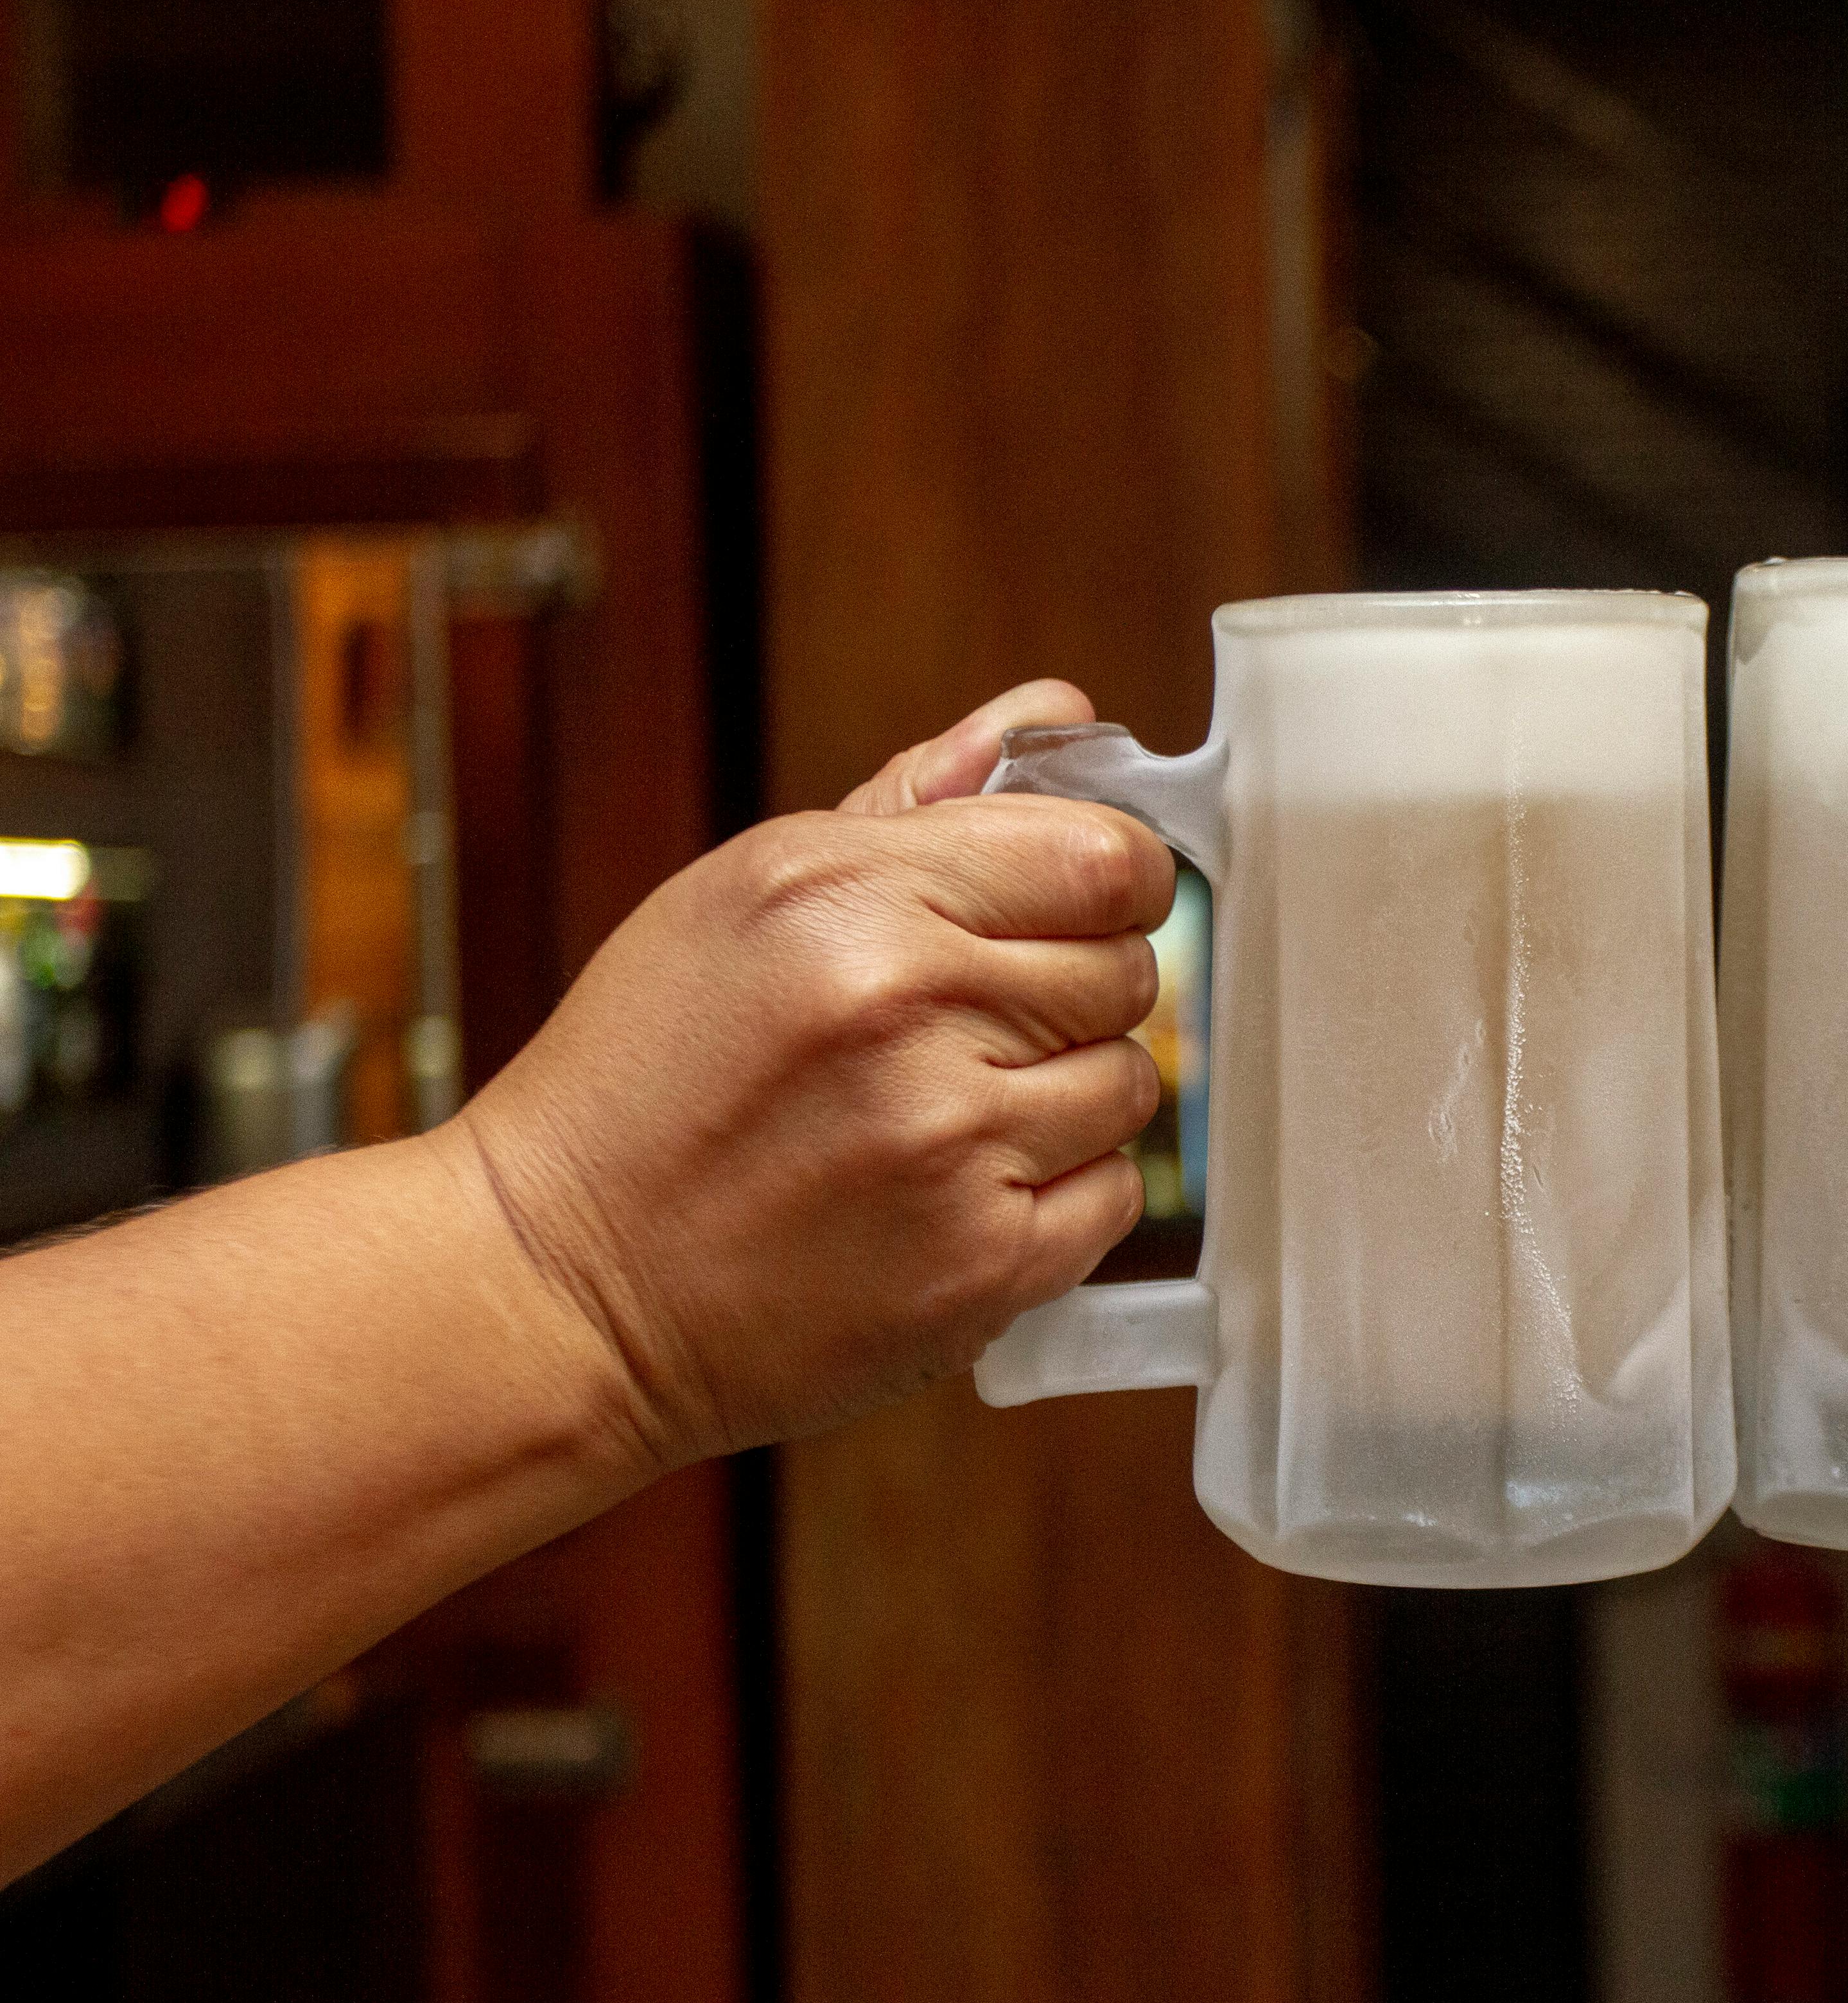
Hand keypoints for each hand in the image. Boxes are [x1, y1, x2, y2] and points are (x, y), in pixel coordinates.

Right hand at [455, 680, 1175, 1464]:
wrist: (563, 1286)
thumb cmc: (645, 1083)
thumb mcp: (745, 894)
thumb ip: (919, 802)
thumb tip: (1056, 716)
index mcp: (848, 896)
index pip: (1103, 857)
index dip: (1111, 880)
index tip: (1082, 906)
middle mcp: (908, 1007)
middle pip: (1127, 969)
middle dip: (1072, 991)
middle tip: (971, 1028)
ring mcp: (952, 1140)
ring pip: (1129, 1082)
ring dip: (1066, 1095)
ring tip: (948, 1113)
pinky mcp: (984, 1260)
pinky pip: (1118, 1194)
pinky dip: (1063, 1194)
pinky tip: (958, 1189)